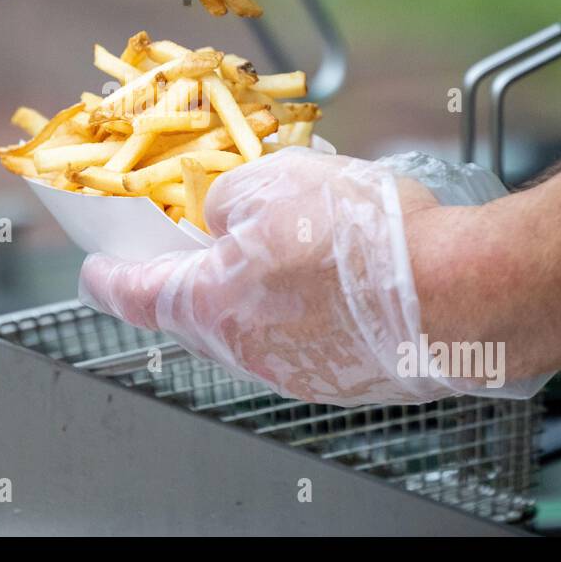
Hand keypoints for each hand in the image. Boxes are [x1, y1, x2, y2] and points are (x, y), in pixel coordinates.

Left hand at [80, 148, 550, 404]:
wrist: (465, 294)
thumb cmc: (364, 241)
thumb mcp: (272, 182)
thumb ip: (226, 200)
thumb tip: (222, 216)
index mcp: (211, 306)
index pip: (134, 295)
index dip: (108, 278)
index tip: (94, 270)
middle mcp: (248, 352)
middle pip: (197, 312)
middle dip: (196, 275)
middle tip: (207, 239)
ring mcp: (300, 374)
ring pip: (258, 325)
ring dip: (262, 288)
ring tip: (297, 244)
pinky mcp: (348, 378)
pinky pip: (309, 337)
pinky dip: (310, 306)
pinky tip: (341, 273)